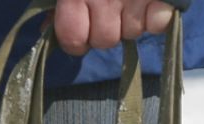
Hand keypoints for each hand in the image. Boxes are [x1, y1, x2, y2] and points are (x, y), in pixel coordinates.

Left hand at [50, 0, 175, 56]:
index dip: (76, 38)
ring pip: (131, 33)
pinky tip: (149, 2)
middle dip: (106, 28)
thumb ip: (59, 6)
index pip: (72, 37)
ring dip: (131, 19)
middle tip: (109, 7)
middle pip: (104, 40)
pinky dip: (156, 16)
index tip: (82, 29)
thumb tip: (46, 33)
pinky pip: (158, 24)